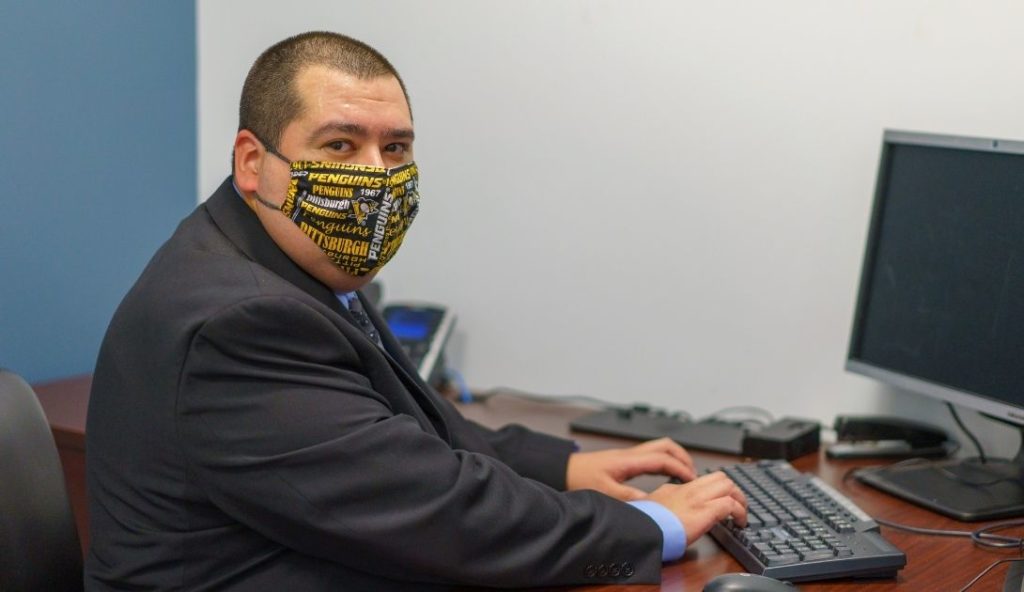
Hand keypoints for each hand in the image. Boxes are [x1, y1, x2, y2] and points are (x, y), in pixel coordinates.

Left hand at [565, 438, 695, 500]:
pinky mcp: (625, 460)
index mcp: (629, 460)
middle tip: (693, 474)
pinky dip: (664, 463)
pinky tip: (665, 476)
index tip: (692, 480)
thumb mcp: (607, 493)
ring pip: (659, 448)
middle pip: (666, 446)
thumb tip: (655, 503)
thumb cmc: (581, 478)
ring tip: (684, 475)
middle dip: (683, 457)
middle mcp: (631, 454)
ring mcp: (629, 455)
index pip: (663, 458)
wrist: (564, 470)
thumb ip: (631, 497)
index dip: (681, 468)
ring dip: (674, 458)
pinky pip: (651, 456)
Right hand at [647, 471, 747, 544]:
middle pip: (719, 477)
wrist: (642, 529)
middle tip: (736, 505)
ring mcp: (698, 498)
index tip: (720, 502)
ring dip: (739, 499)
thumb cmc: (644, 524)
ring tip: (742, 514)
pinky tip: (740, 523)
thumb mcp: (650, 510)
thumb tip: (663, 512)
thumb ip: (660, 507)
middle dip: (732, 490)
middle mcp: (688, 490)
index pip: (702, 482)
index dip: (715, 492)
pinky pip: (731, 504)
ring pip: (729, 485)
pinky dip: (741, 512)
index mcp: (674, 489)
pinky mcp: (706, 510)